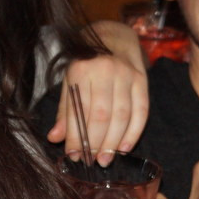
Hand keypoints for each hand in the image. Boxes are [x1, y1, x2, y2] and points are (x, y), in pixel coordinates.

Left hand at [48, 21, 148, 163]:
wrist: (114, 36)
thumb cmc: (87, 62)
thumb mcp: (70, 80)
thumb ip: (64, 110)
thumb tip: (55, 138)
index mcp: (82, 70)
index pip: (78, 111)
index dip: (75, 137)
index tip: (72, 155)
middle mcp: (106, 70)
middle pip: (102, 116)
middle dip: (95, 143)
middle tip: (90, 161)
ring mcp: (127, 75)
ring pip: (122, 116)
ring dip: (114, 142)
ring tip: (105, 159)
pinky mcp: (143, 80)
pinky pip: (141, 111)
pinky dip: (134, 132)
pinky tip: (125, 148)